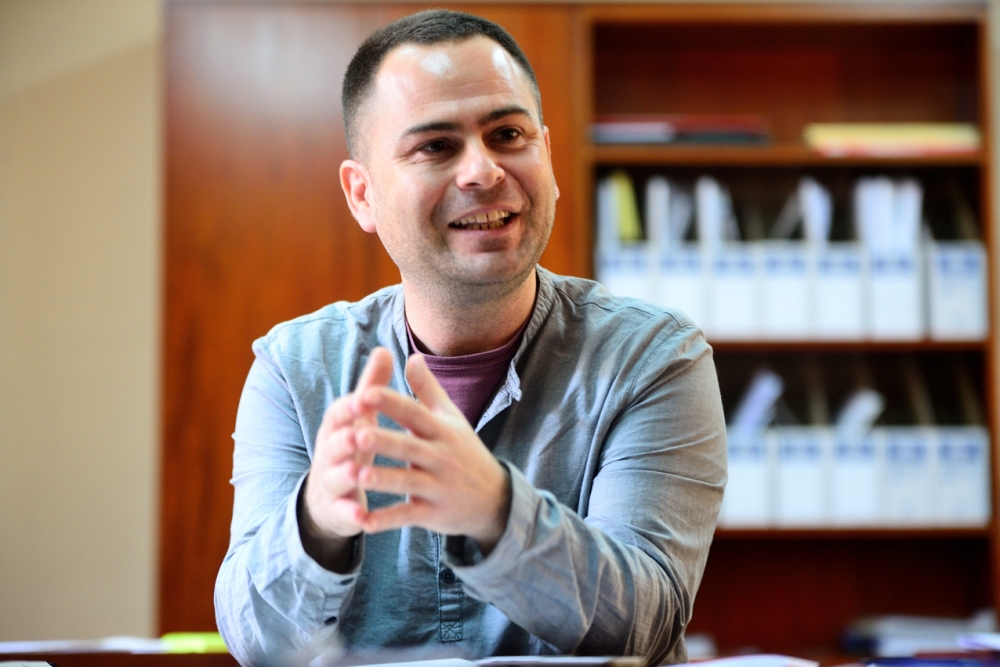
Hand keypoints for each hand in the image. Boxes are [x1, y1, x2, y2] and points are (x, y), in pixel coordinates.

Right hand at [299, 348, 392, 568]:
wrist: (330, 497)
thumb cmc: (351, 447)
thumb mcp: (360, 418)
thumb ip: (371, 387)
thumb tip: (383, 348)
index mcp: (337, 428)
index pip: (339, 413)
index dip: (350, 405)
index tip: (366, 396)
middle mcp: (329, 453)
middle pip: (333, 443)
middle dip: (344, 437)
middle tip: (360, 432)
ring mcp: (330, 482)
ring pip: (335, 476)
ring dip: (345, 473)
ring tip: (357, 471)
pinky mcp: (336, 509)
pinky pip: (342, 512)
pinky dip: (351, 513)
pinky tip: (363, 516)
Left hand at [354, 353, 511, 553]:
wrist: (495, 498)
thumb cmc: (465, 452)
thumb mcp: (451, 419)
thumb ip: (427, 390)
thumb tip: (412, 356)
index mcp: (441, 430)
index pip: (414, 413)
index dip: (391, 404)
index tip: (366, 394)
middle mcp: (441, 457)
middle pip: (408, 447)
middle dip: (383, 442)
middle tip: (356, 436)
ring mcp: (439, 486)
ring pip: (408, 482)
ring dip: (384, 480)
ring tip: (358, 476)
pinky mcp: (434, 513)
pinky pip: (409, 516)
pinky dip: (387, 520)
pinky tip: (363, 522)